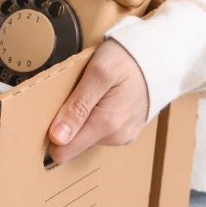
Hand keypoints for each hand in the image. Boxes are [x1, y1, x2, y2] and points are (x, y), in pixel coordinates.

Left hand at [47, 39, 149, 163]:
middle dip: (65, 121)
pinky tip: (98, 97)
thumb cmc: (127, 59)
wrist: (160, 55)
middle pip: (72, 141)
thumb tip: (57, 138)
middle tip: (71, 95)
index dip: (49, 135)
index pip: (63, 151)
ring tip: (88, 92)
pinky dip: (92, 114)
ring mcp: (122, 134)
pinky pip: (98, 128)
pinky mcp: (125, 129)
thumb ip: (77, 107)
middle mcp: (115, 136)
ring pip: (85, 134)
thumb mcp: (98, 74)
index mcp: (106, 126)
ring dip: (79, 116)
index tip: (45, 117)